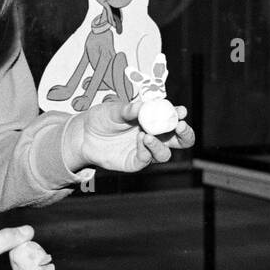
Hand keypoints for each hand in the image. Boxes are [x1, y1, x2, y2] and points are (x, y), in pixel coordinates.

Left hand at [63, 98, 195, 172]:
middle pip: (181, 141)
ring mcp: (146, 150)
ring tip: (147, 134)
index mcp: (154, 119)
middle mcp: (155, 135)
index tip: (181, 111)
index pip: (174, 119)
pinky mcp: (135, 162)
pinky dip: (145, 150)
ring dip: (160, 145)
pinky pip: (146, 159)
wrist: (84, 135)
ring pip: (165, 154)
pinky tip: (140, 139)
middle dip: (186, 134)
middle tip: (180, 125)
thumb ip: (127, 109)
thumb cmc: (102, 118)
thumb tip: (141, 106)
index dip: (180, 115)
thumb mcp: (113, 109)